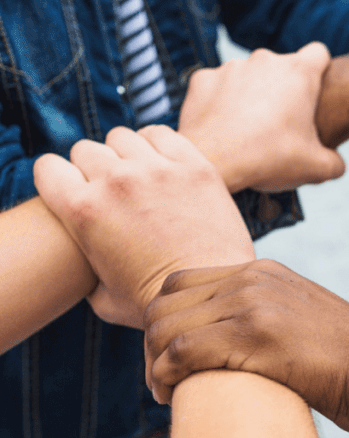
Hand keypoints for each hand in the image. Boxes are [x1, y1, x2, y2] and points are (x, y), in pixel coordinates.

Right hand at [33, 126, 253, 325]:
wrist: (212, 295)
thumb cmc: (155, 303)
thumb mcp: (101, 296)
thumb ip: (85, 264)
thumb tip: (83, 256)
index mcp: (82, 211)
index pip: (47, 168)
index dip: (59, 180)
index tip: (75, 192)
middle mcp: (115, 182)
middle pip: (86, 150)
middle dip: (94, 169)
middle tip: (114, 192)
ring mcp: (157, 170)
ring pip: (122, 137)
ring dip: (126, 154)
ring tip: (140, 178)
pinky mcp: (194, 166)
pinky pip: (161, 134)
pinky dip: (157, 145)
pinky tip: (163, 165)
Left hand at [144, 260, 348, 417]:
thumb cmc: (348, 367)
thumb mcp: (301, 324)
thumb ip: (263, 318)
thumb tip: (221, 345)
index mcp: (264, 271)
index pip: (180, 282)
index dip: (164, 321)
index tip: (170, 357)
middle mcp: (254, 278)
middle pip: (163, 300)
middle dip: (151, 342)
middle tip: (163, 379)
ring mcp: (254, 303)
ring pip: (163, 326)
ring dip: (153, 364)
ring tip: (167, 392)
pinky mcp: (255, 336)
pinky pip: (179, 351)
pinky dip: (164, 377)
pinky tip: (173, 396)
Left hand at [178, 42, 343, 192]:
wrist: (213, 161)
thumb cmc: (270, 159)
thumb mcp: (317, 168)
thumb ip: (335, 162)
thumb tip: (337, 164)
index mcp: (299, 73)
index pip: (319, 54)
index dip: (320, 72)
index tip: (314, 94)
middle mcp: (265, 60)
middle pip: (282, 67)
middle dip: (283, 90)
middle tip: (281, 125)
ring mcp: (231, 67)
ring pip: (249, 77)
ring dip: (252, 95)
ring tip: (249, 130)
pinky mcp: (203, 79)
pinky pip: (218, 87)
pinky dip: (221, 103)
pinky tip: (223, 127)